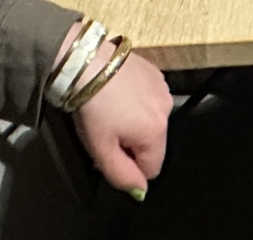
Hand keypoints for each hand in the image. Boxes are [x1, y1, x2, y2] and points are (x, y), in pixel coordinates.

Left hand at [72, 51, 170, 197]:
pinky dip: (137, 100)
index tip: (110, 148)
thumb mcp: (100, 149)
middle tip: (107, 129)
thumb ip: (122, 175)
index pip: (151, 169)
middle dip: (132, 142)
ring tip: (111, 108)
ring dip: (135, 120)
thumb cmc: (92, 106)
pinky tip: (118, 93)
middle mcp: (166, 110)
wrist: (86, 62)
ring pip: (152, 120)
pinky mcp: (156, 73)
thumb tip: (140, 191)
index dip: (129, 164)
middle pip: (153, 143)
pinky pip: (151, 98)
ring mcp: (163, 89)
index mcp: (155, 133)